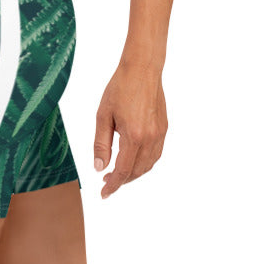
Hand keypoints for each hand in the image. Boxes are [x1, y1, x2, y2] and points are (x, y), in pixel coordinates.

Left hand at [93, 65, 168, 198]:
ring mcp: (159, 134)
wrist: (142, 69)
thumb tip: (99, 168)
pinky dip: (144, 164)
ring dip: (133, 174)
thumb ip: (101, 144)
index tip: (103, 194)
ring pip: (148, 165)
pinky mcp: (164, 128)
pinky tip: (132, 161)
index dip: (113, 186)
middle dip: (122, 181)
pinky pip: (155, 155)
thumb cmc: (120, 88)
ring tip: (118, 174)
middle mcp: (150, 138)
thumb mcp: (103, 117)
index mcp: (134, 136)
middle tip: (106, 182)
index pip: (123, 171)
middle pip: (136, 172)